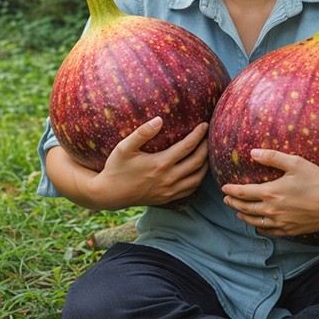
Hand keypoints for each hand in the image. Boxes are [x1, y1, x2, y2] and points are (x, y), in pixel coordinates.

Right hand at [94, 117, 208, 207]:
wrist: (109, 194)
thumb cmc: (116, 168)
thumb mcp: (124, 147)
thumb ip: (142, 133)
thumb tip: (159, 120)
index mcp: (160, 164)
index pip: (188, 146)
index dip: (199, 134)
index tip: (204, 125)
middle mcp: (169, 179)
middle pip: (198, 162)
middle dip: (206, 147)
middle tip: (209, 136)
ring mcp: (169, 191)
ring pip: (198, 178)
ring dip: (205, 164)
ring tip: (206, 152)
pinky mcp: (168, 198)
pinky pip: (190, 189)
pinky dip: (198, 179)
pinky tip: (197, 170)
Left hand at [221, 148, 318, 236]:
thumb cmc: (317, 181)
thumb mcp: (295, 163)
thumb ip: (272, 157)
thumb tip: (252, 152)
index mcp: (270, 192)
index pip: (243, 193)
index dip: (231, 190)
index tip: (224, 188)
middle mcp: (272, 210)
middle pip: (245, 208)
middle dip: (233, 204)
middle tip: (226, 200)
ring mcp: (280, 222)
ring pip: (255, 221)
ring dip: (244, 217)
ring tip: (238, 213)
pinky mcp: (290, 230)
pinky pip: (269, 231)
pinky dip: (260, 228)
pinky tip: (258, 225)